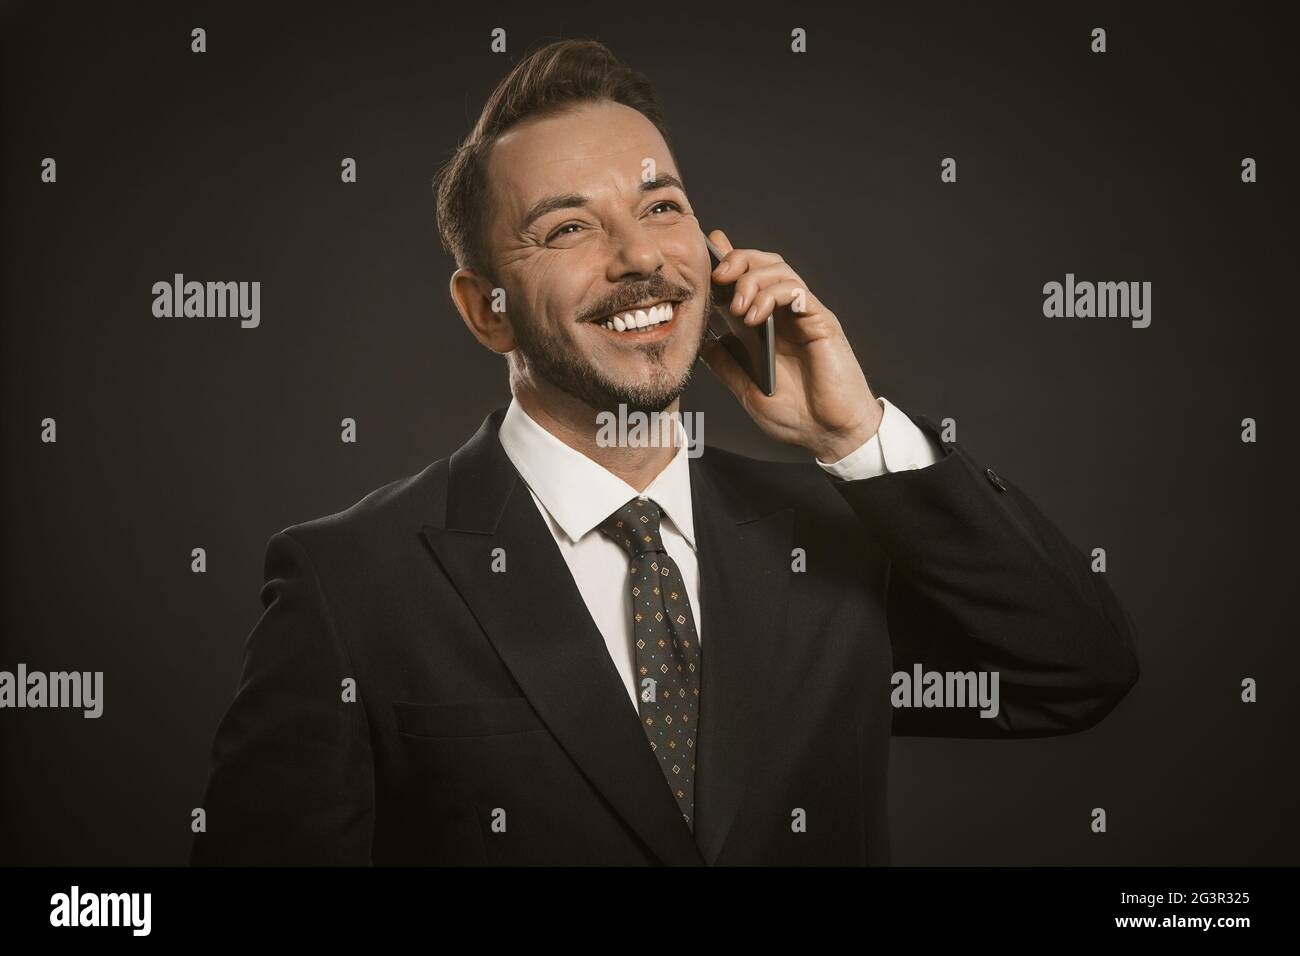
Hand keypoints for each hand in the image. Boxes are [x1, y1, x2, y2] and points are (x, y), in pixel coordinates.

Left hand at [698, 229, 882, 463]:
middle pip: (762, 264)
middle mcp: (785, 315)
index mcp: (767, 327)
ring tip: (737, 306)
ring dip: (752, 278)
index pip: (746, 281)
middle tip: (716, 276)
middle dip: (736, 260)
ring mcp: (804, 315)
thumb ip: (727, 367)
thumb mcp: (748, 392)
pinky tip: (756, 315)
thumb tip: (701, 345)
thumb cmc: (797, 416)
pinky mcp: (820, 321)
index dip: (727, 260)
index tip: (705, 252)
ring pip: (778, 269)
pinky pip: (797, 290)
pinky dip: (772, 294)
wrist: (831, 434)